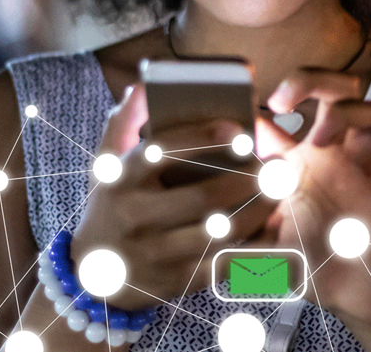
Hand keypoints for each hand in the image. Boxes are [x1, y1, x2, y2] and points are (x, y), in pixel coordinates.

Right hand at [69, 83, 274, 310]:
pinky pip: (223, 264)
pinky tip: (270, 225)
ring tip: (279, 190)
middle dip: (246, 179)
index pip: (162, 152)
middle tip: (276, 164)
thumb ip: (125, 123)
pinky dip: (252, 246)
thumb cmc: (110, 206)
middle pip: (201, 197)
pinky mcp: (175, 282)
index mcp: (120, 181)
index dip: (203, 138)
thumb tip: (143, 87)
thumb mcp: (106, 164)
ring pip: (219, 233)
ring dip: (257, 211)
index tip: (238, 128)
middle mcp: (135, 218)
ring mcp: (155, 254)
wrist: (92, 277)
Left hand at [253, 68, 370, 326]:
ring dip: (349, 111)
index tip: (243, 105)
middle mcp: (330, 156)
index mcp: (297, 162)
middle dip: (312, 78)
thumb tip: (207, 221)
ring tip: (323, 137)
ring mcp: (360, 169)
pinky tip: (369, 162)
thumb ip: (235, 228)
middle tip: (282, 100)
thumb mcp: (258, 244)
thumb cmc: (304, 265)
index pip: (284, 112)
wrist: (347, 296)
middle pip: (334, 88)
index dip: (264, 99)